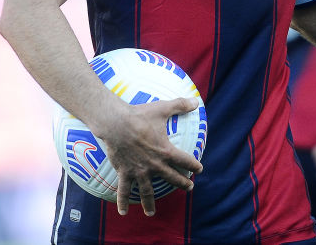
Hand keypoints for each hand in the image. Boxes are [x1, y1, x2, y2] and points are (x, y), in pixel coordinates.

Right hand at [93, 96, 202, 216]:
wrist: (116, 123)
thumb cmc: (140, 115)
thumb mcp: (163, 108)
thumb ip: (180, 105)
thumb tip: (196, 101)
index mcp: (166, 151)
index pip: (185, 161)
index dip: (194, 165)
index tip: (199, 169)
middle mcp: (155, 165)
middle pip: (172, 178)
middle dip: (182, 184)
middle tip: (189, 187)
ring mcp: (140, 171)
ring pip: (147, 191)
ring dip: (150, 203)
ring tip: (151, 213)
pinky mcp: (125, 172)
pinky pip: (124, 190)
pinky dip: (123, 202)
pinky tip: (123, 213)